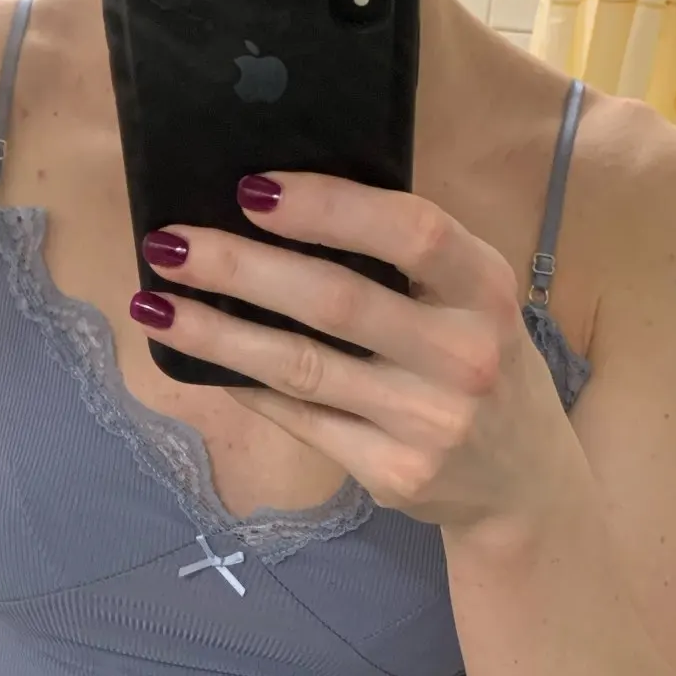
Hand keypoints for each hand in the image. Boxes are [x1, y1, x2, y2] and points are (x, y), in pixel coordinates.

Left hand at [132, 176, 565, 532]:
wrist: (521, 487)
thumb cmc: (479, 367)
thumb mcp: (472, 303)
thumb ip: (409, 261)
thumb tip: (280, 205)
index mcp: (486, 289)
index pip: (410, 232)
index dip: (329, 207)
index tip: (251, 187)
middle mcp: (464, 354)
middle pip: (336, 301)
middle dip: (241, 268)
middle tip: (168, 243)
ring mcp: (427, 421)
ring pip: (301, 367)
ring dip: (216, 333)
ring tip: (153, 305)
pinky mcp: (392, 472)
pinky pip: (300, 418)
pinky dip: (244, 385)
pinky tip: (199, 361)